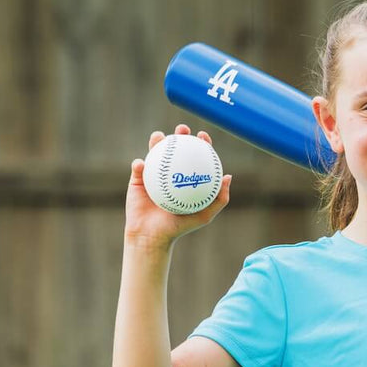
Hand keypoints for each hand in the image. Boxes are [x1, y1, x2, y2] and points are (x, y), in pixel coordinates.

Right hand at [124, 124, 231, 249]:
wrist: (153, 236)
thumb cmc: (179, 227)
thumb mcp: (204, 215)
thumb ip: (219, 198)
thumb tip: (228, 176)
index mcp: (186, 177)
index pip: (196, 155)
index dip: (201, 142)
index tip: (203, 136)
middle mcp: (171, 172)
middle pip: (176, 146)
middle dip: (180, 133)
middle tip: (183, 129)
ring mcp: (154, 173)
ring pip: (155, 151)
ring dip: (157, 140)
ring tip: (160, 137)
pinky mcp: (137, 178)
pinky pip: (138, 167)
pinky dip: (140, 164)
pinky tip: (143, 164)